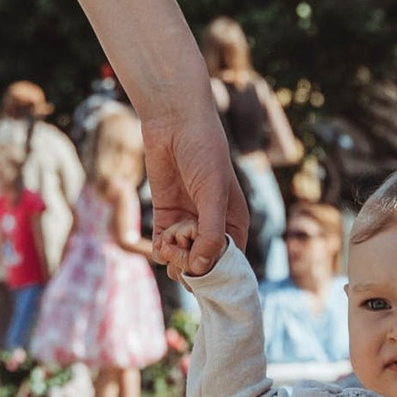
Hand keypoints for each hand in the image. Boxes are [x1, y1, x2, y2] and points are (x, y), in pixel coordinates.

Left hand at [143, 88, 244, 277]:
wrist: (175, 124)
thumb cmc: (204, 153)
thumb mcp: (213, 194)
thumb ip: (210, 233)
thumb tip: (203, 270)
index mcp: (234, 223)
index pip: (230, 262)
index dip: (217, 272)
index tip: (201, 268)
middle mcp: (213, 227)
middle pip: (204, 266)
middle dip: (192, 267)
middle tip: (180, 253)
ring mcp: (189, 223)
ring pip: (182, 260)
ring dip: (175, 260)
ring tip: (170, 244)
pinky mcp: (166, 216)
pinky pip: (164, 247)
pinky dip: (161, 251)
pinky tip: (161, 241)